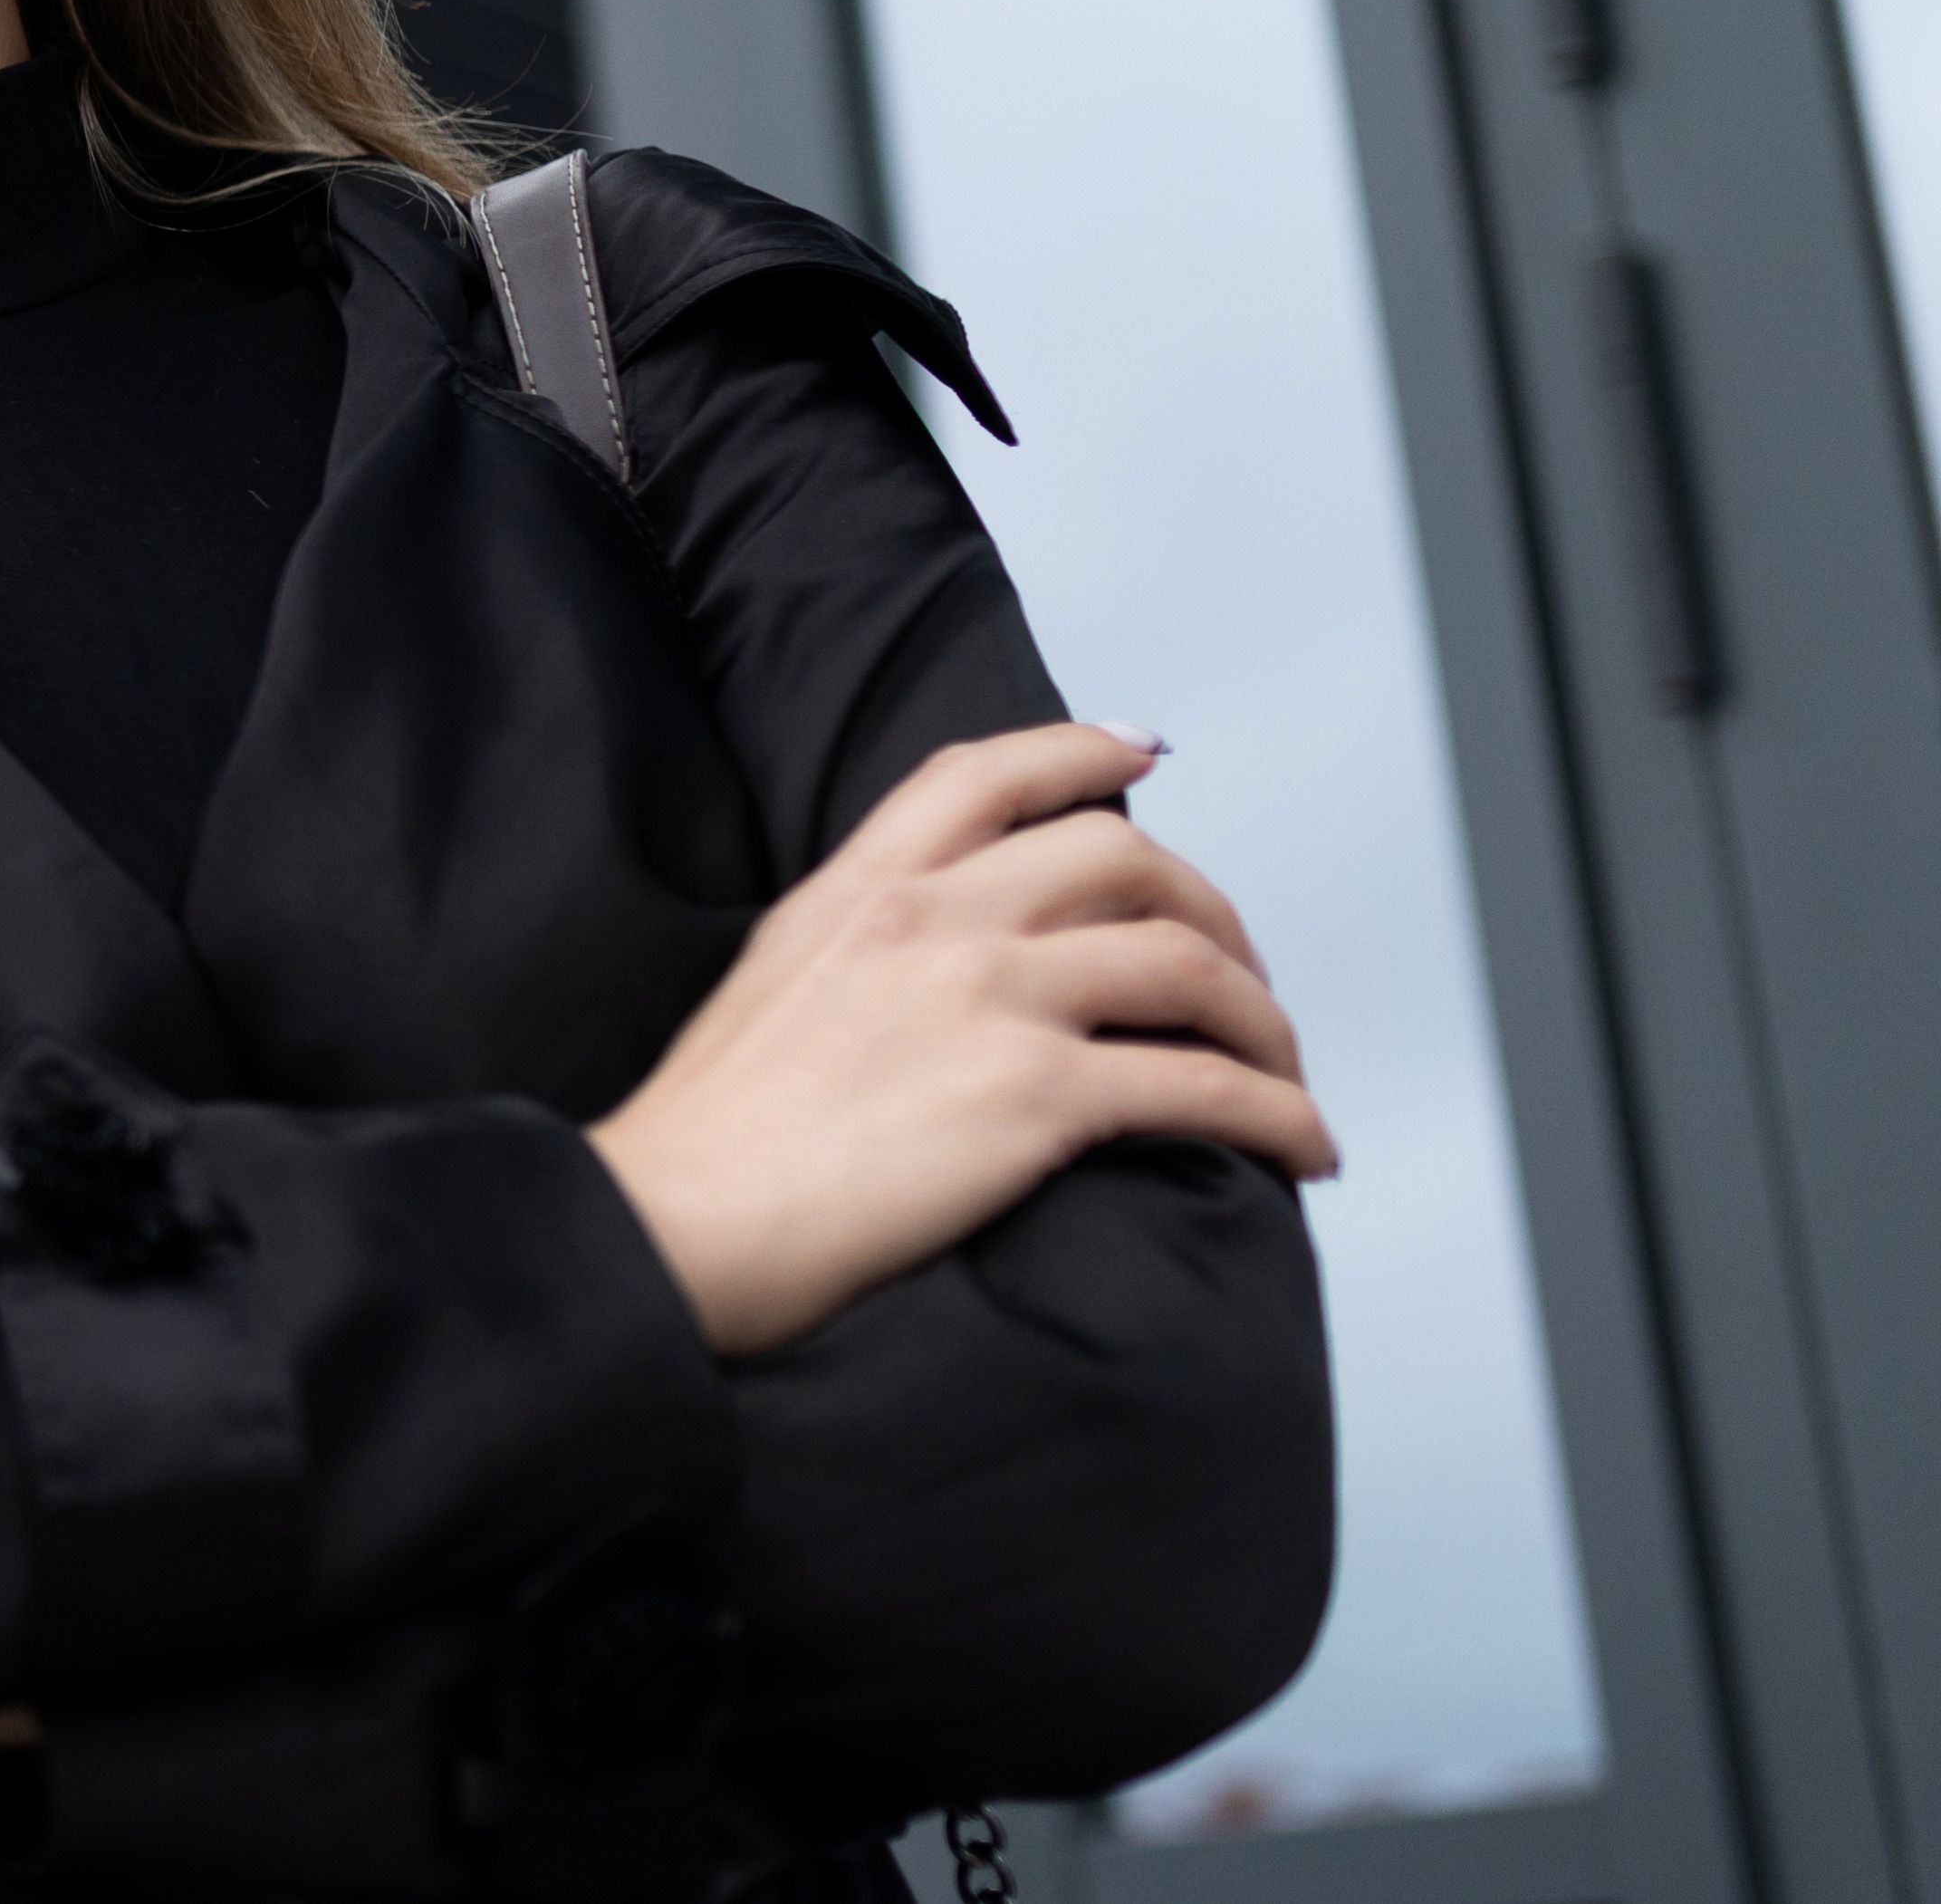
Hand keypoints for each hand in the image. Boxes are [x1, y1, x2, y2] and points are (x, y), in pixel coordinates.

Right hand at [591, 721, 1334, 1355]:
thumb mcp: (768, 986)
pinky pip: (1206, 1087)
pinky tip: (1300, 1147)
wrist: (673, 1224)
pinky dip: (1278, 1113)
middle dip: (1209, 913)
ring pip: (1189, 966)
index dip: (1082, 750)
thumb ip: (854, 948)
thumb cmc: (705, 1140)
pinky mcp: (1036, 1097)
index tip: (1141, 754)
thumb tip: (923, 973)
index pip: (987, 774)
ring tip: (1279, 1071)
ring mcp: (989, 999)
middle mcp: (932, 920)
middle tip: (1232, 975)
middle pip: (1123, 860)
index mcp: (856, 889)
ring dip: (1263, 1021)